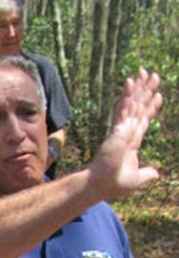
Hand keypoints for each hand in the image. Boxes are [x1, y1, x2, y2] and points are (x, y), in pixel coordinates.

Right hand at [89, 68, 161, 198]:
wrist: (99, 184)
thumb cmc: (112, 184)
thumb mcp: (136, 179)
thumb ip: (146, 174)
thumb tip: (156, 173)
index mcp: (130, 143)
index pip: (143, 121)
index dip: (151, 108)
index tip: (158, 95)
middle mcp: (126, 132)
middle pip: (139, 108)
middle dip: (145, 91)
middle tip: (151, 74)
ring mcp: (121, 130)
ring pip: (132, 104)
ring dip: (139, 88)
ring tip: (144, 72)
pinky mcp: (118, 130)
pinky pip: (125, 110)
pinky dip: (129, 96)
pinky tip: (131, 83)